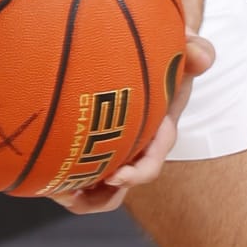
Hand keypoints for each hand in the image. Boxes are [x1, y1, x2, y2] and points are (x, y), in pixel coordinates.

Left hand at [55, 31, 214, 214]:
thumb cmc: (165, 56)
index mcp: (158, 134)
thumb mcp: (182, 51)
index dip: (137, 174)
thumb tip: (202, 56)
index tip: (117, 176)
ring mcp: (116, 149)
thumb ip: (194, 50)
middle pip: (121, 185)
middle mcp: (136, 148)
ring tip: (55, 191)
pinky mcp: (96, 144)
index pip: (151, 161)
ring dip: (80, 194)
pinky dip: (65, 176)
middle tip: (73, 194)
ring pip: (100, 186)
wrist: (149, 54)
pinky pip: (81, 170)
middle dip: (101, 196)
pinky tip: (43, 174)